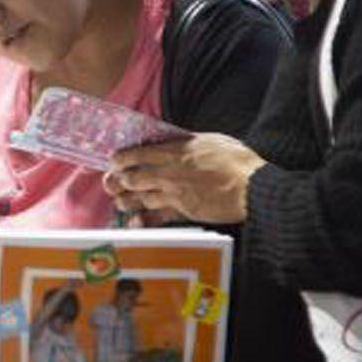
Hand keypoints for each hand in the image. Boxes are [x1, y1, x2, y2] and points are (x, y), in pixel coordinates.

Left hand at [104, 133, 265, 224]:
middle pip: (132, 178)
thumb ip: (188, 142)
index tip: (114, 161)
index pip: (137, 154)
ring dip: (126, 200)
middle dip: (116, 181)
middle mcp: (169, 172)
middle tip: (110, 182)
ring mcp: (174, 193)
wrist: (251, 187)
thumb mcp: (210, 140)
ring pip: (139, 198)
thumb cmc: (236, 161)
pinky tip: (135, 221)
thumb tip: (176, 141)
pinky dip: (143, 220)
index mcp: (175, 151)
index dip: (121, 158)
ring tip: (119, 200)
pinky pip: (156, 217)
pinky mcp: (182, 211)